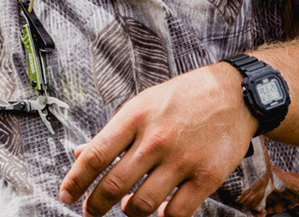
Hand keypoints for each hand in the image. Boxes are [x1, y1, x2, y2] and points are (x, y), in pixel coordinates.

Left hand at [59, 63, 255, 216]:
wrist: (232, 94)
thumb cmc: (182, 98)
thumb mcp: (143, 105)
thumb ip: (113, 133)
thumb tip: (80, 154)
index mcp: (135, 116)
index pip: (96, 155)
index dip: (76, 180)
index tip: (66, 195)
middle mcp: (155, 138)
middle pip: (114, 184)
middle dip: (96, 204)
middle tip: (90, 211)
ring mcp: (181, 159)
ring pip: (141, 203)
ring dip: (128, 211)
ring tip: (127, 208)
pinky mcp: (206, 177)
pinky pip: (175, 213)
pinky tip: (158, 213)